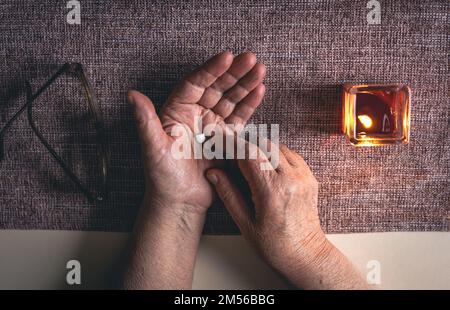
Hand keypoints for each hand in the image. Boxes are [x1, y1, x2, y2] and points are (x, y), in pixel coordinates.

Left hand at [128, 51, 265, 213]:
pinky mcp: (226, 138)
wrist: (181, 201)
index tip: (226, 57)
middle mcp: (195, 115)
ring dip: (245, 84)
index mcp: (177, 111)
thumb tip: (131, 94)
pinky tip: (259, 90)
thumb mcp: (153, 148)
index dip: (211, 70)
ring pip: (230, 99)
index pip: (195, 84)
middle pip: (216, 87)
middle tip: (250, 58)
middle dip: (234, 72)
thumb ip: (145, 121)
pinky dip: (249, 104)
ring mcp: (212, 125)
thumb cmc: (163, 177)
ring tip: (260, 69)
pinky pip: (239, 117)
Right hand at [206, 142, 367, 288]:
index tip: (220, 141)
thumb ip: (229, 194)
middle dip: (245, 143)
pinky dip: (276, 153)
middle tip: (231, 148)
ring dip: (261, 147)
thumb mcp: (245, 223)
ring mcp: (303, 177)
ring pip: (278, 146)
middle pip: (264, 145)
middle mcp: (290, 180)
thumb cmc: (275, 245)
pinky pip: (291, 155)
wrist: (305, 254)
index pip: (249, 154)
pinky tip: (266, 164)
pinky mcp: (310, 177)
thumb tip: (213, 173)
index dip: (232, 144)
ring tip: (247, 157)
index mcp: (271, 192)